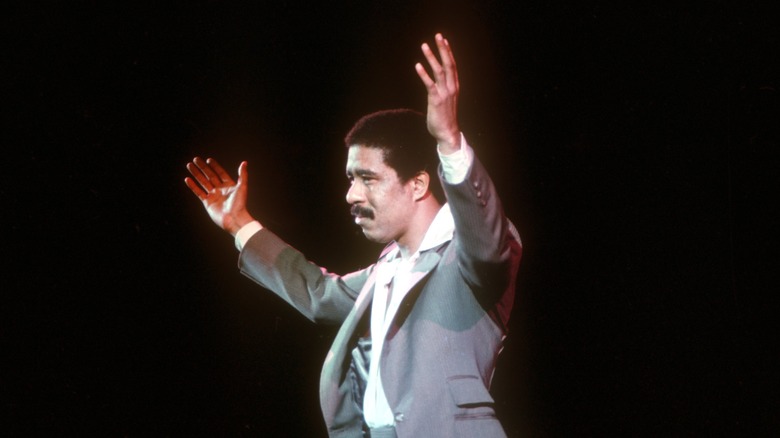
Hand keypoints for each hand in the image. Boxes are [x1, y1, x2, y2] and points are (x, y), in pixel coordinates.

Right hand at [184, 157, 254, 235]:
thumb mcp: (242, 187)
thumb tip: (244, 163)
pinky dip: (193, 186)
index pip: (220, 173)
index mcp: (229, 186)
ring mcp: (213, 196)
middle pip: (210, 176)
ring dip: (196, 174)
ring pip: (203, 182)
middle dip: (203, 167)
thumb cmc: (239, 204)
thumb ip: (243, 175)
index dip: (215, 166)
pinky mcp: (207, 202)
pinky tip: (187, 179)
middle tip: (196, 159)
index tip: (208, 160)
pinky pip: (198, 192)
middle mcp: (220, 190)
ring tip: (189, 166)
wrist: (234, 218)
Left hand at [415, 33, 460, 153]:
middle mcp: (451, 87)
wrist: (447, 133)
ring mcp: (445, 94)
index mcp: (454, 86)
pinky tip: (417, 65)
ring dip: (432, 57)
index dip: (448, 52)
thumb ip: (442, 90)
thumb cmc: (444, 118)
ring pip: (439, 71)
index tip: (444, 40)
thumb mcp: (446, 100)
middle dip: (443, 49)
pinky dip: (423, 74)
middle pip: (448, 64)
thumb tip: (436, 84)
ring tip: (424, 46)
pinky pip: (429, 85)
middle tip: (438, 35)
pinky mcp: (436, 100)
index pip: (452, 65)